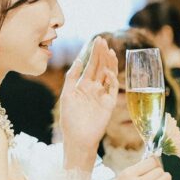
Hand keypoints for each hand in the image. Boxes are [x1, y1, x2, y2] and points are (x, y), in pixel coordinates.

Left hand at [60, 38, 118, 168]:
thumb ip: (72, 77)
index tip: (96, 41)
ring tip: (109, 51)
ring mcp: (103, 95)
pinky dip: (111, 79)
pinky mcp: (109, 104)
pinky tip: (107, 71)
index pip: (90, 65)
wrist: (78, 139)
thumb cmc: (69, 119)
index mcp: (83, 86)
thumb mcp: (67, 95)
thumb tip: (77, 60)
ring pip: (108, 75)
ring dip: (109, 63)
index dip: (93, 53)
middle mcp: (94, 88)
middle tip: (103, 40)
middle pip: (100, 67)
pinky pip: (113, 88)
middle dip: (102, 54)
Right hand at [104, 157, 170, 179]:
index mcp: (128, 174)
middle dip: (158, 171)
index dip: (153, 162)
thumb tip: (153, 162)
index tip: (152, 165)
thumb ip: (137, 171)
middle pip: (160, 170)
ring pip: (166, 179)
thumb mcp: (121, 179)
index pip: (152, 161)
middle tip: (153, 175)